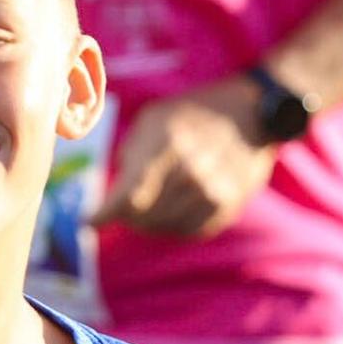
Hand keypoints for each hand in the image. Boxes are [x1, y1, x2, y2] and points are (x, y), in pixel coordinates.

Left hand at [92, 80, 277, 238]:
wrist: (253, 112)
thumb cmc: (191, 113)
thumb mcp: (153, 119)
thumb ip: (131, 155)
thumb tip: (115, 195)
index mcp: (168, 144)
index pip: (130, 195)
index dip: (105, 214)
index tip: (89, 222)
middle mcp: (193, 171)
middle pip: (143, 215)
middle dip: (126, 214)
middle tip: (121, 207)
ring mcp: (214, 190)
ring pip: (164, 227)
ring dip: (148, 222)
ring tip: (146, 206)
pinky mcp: (228, 205)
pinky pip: (190, 231)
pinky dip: (174, 226)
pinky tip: (170, 209)